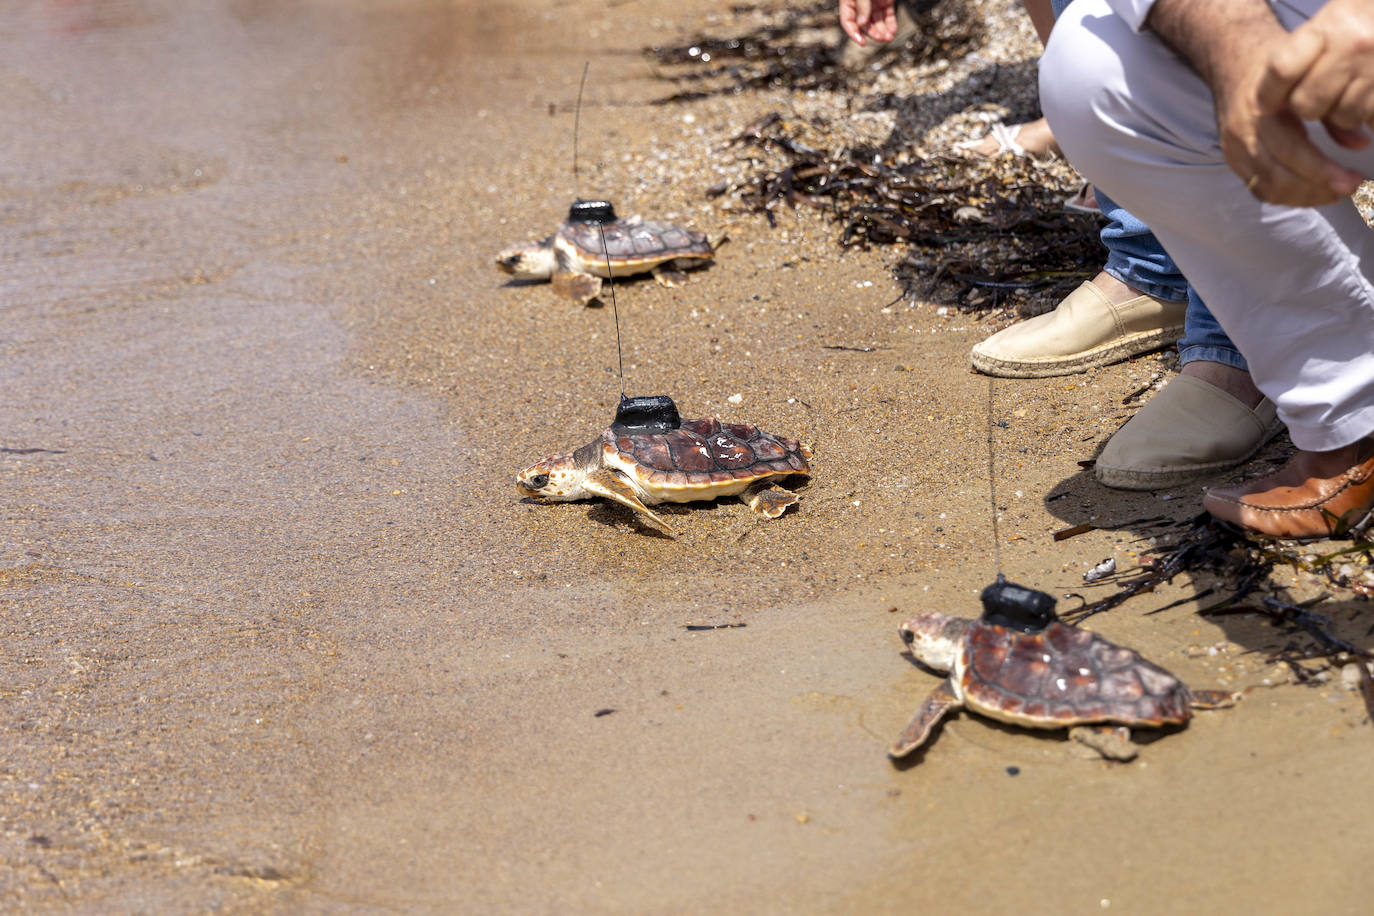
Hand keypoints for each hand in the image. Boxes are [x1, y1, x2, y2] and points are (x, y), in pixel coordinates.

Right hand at [838, 0, 896, 45]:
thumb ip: (862, 6)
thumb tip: (861, 24)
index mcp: (849, 2)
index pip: (848, 22)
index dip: (854, 34)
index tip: (862, 43)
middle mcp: (860, 5)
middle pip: (864, 24)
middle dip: (873, 33)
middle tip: (880, 38)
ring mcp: (873, 4)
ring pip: (877, 22)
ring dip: (883, 31)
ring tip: (889, 38)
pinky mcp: (886, 1)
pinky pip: (888, 15)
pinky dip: (891, 24)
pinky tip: (893, 31)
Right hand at [1217, 59, 1363, 206]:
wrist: (1234, 65)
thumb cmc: (1278, 68)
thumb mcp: (1309, 78)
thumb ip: (1334, 113)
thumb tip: (1361, 143)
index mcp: (1262, 110)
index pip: (1291, 152)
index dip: (1323, 171)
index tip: (1354, 177)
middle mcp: (1243, 134)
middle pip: (1279, 178)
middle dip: (1319, 188)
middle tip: (1349, 187)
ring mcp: (1234, 151)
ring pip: (1269, 190)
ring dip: (1305, 197)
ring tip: (1334, 192)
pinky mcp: (1232, 161)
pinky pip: (1260, 190)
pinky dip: (1288, 196)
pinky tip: (1311, 191)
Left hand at [1257, 0, 1373, 147]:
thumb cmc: (1359, 20)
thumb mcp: (1329, 20)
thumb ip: (1298, 54)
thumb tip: (1263, 105)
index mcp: (1331, 23)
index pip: (1283, 69)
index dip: (1268, 93)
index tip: (1265, 103)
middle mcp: (1355, 45)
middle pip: (1306, 104)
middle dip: (1306, 106)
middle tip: (1316, 94)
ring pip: (1341, 118)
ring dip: (1340, 113)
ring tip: (1348, 92)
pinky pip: (1370, 121)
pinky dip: (1367, 116)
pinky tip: (1367, 97)